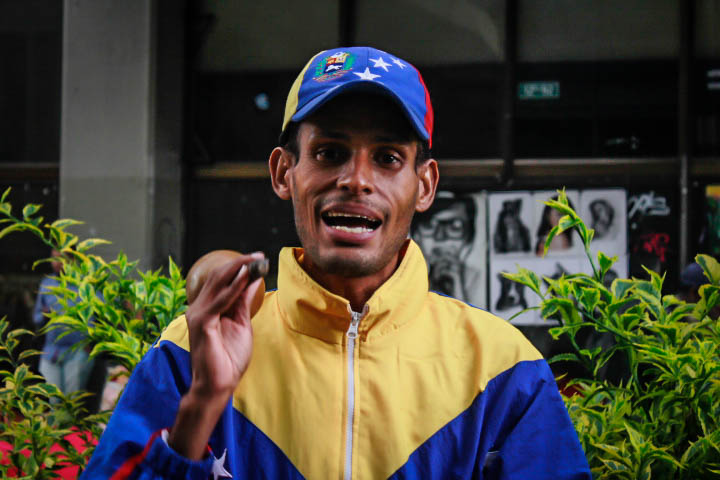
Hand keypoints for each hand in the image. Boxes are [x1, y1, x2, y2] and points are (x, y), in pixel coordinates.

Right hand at [169, 252, 264, 458]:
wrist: (217, 386)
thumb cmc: (227, 359)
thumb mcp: (241, 323)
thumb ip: (243, 301)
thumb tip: (252, 279)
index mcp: (206, 307)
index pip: (221, 279)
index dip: (239, 266)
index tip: (258, 259)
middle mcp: (198, 308)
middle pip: (218, 276)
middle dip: (240, 263)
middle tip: (259, 256)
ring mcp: (197, 315)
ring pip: (218, 283)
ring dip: (239, 269)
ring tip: (255, 261)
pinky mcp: (201, 324)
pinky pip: (219, 300)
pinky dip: (233, 286)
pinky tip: (246, 276)